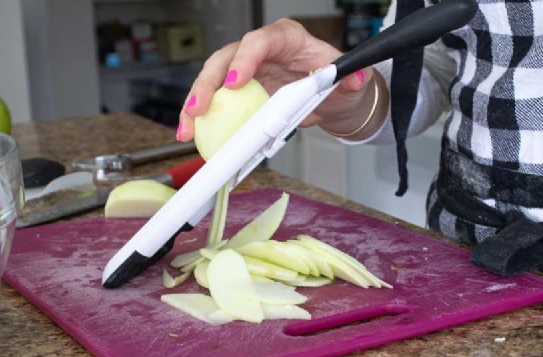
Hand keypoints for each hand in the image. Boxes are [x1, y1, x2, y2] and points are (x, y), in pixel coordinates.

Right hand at [177, 18, 373, 141]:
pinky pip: (215, 101)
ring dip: (196, 103)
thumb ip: (350, 79)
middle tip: (199, 108)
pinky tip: (192, 132)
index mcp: (285, 38)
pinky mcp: (238, 92)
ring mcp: (246, 71)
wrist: (331, 98)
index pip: (259, 41)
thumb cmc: (336, 82)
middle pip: (226, 58)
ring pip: (213, 79)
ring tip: (187, 127)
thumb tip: (354, 80)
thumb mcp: (347, 80)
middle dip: (208, 82)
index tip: (235, 84)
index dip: (244, 60)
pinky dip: (201, 117)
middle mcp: (260, 51)